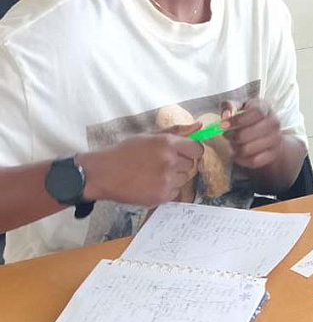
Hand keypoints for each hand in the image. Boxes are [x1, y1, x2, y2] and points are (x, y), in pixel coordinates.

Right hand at [80, 126, 204, 206]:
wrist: (103, 173)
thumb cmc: (125, 152)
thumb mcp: (150, 135)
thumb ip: (177, 130)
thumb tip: (199, 126)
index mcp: (168, 143)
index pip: (197, 149)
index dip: (191, 152)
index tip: (184, 154)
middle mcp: (170, 161)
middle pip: (190, 165)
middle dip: (179, 164)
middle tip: (160, 164)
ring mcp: (166, 179)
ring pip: (184, 179)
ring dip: (174, 177)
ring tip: (154, 174)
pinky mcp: (161, 195)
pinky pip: (175, 192)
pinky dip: (167, 189)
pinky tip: (151, 184)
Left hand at [222, 99, 283, 169]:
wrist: (269, 133)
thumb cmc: (249, 118)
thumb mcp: (240, 107)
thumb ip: (230, 107)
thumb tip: (226, 114)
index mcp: (264, 107)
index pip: (255, 113)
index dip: (237, 119)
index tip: (222, 125)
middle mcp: (273, 122)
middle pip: (248, 133)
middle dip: (233, 137)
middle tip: (227, 136)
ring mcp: (275, 139)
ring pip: (248, 149)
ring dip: (236, 149)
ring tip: (234, 144)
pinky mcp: (273, 154)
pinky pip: (253, 161)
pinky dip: (243, 160)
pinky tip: (240, 154)